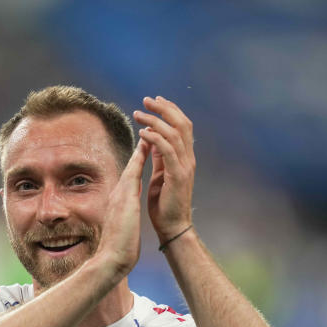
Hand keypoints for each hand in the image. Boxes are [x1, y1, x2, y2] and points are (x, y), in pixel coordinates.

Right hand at [93, 139, 150, 280]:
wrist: (111, 258)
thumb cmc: (118, 248)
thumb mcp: (122, 227)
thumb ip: (123, 218)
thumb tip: (124, 217)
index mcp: (119, 201)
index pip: (130, 178)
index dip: (138, 162)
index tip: (145, 148)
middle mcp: (118, 194)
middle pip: (130, 167)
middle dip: (138, 149)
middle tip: (146, 129)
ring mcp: (120, 193)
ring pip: (132, 165)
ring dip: (140, 147)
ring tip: (148, 129)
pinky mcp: (125, 197)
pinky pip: (134, 171)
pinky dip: (139, 157)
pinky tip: (146, 144)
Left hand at [133, 96, 195, 240]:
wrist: (172, 227)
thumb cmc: (165, 204)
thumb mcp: (161, 175)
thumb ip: (159, 157)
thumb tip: (152, 140)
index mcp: (184, 157)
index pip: (182, 126)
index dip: (170, 110)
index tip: (154, 101)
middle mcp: (188, 159)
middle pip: (182, 123)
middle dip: (164, 108)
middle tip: (147, 100)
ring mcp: (185, 166)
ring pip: (174, 133)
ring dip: (155, 120)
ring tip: (139, 114)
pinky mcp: (178, 176)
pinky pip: (168, 150)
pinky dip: (155, 138)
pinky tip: (143, 133)